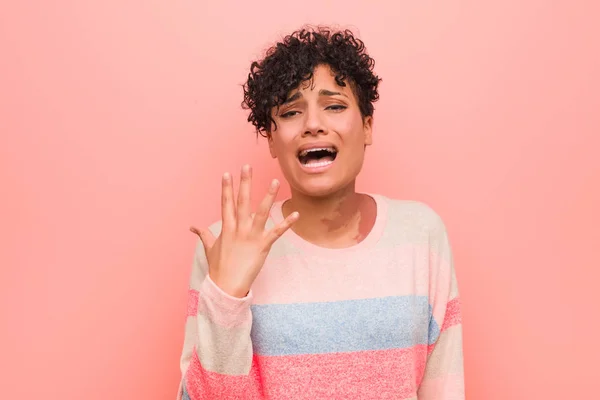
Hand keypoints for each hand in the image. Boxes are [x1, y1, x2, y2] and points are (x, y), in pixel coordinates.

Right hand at [190, 165, 298, 297]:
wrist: (227, 286)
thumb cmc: (218, 268)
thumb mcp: (209, 248)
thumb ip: (203, 234)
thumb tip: (193, 227)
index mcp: (226, 228)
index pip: (225, 203)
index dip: (226, 188)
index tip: (227, 173)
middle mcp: (238, 229)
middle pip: (241, 201)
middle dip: (244, 183)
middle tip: (246, 166)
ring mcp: (251, 236)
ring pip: (261, 212)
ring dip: (268, 196)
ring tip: (274, 181)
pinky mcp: (263, 246)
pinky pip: (276, 232)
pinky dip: (286, 223)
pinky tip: (296, 214)